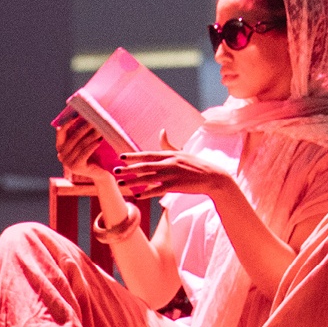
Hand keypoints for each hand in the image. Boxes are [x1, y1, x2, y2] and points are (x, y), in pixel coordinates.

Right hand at [54, 118, 111, 185]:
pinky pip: (85, 153)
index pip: (61, 132)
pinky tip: (99, 140)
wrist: (100, 174)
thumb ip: (80, 133)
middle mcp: (61, 156)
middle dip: (85, 127)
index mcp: (60, 148)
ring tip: (101, 128)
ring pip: (81, 144)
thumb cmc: (93, 155)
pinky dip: (93, 145)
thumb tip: (83, 113)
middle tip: (95, 119)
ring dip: (91, 135)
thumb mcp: (84, 143)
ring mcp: (68, 163)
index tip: (78, 113)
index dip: (68, 122)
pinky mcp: (76, 167)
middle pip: (73, 137)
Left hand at [115, 151, 236, 199]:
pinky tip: (137, 195)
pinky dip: (147, 193)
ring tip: (121, 184)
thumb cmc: (196, 165)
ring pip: (148, 179)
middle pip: (144, 166)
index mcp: (169, 155)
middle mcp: (169, 163)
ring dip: (133, 182)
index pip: (147, 155)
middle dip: (128, 169)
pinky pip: (158, 190)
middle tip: (115, 171)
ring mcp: (172, 175)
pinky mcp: (176, 186)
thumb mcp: (182, 152)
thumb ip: (168, 144)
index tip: (121, 157)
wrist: (212, 177)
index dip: (133, 156)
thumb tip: (161, 131)